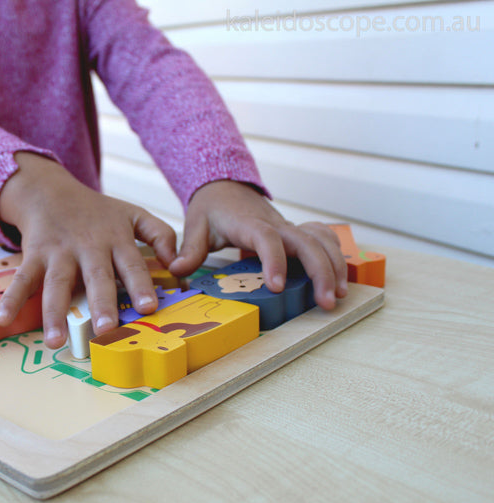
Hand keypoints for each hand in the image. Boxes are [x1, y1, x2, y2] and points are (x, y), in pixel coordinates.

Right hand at [0, 152, 176, 348]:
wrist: (50, 190)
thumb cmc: (97, 211)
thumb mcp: (134, 214)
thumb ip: (160, 235)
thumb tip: (178, 266)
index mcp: (115, 238)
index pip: (131, 263)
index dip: (140, 284)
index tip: (149, 307)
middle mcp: (88, 246)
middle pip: (95, 277)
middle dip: (101, 303)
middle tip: (105, 330)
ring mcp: (59, 252)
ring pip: (57, 284)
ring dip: (54, 313)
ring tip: (55, 341)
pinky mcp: (34, 255)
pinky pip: (21, 279)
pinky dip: (11, 299)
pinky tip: (2, 320)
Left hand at [168, 180, 347, 308]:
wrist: (224, 185)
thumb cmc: (211, 209)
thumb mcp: (195, 226)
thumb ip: (189, 250)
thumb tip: (176, 270)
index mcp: (249, 223)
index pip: (266, 239)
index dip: (274, 261)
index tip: (276, 286)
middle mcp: (275, 224)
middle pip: (307, 242)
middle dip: (320, 271)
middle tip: (327, 301)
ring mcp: (288, 228)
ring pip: (321, 241)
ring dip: (334, 267)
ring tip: (338, 296)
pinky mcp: (295, 233)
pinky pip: (323, 238)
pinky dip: (335, 254)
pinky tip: (341, 277)